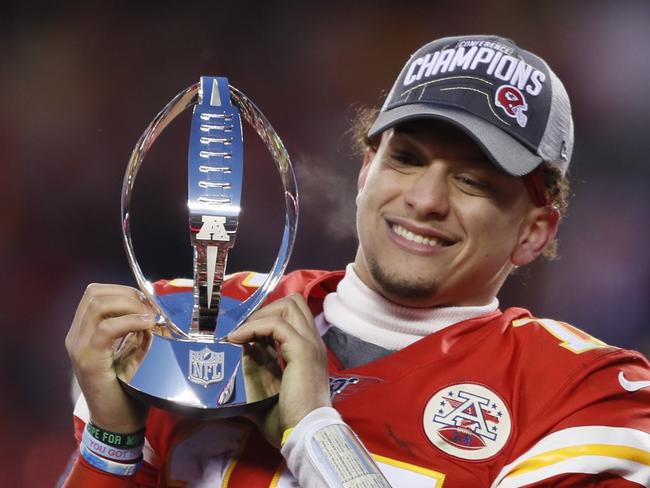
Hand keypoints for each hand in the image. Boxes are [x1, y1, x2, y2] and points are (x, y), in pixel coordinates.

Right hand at [65, 283, 154, 432]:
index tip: (148, 302)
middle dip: (128, 294)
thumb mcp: (134, 351)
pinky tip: (146, 326)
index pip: (96, 293)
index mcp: (84, 331)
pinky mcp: (88, 360)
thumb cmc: (127, 387)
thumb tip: (157, 309)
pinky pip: (106, 328)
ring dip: (129, 305)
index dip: (124, 290)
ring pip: (97, 305)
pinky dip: (130, 322)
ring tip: (149, 318)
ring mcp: (79, 347)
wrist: (117, 422)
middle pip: (94, 293)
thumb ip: (139, 330)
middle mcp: (76, 336)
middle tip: (150, 309)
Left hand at [227, 293, 330, 446]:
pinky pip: (275, 325)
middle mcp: (313, 341)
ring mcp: (310, 343)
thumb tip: (231, 374)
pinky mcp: (302, 350)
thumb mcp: (266, 393)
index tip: (244, 331)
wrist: (305, 434)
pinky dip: (253, 327)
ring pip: (287, 305)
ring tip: (240, 333)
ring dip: (259, 315)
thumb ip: (255, 377)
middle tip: (243, 329)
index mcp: (307, 350)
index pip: (292, 316)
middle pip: (293, 302)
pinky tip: (237, 339)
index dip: (267, 317)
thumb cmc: (289, 421)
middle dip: (264, 309)